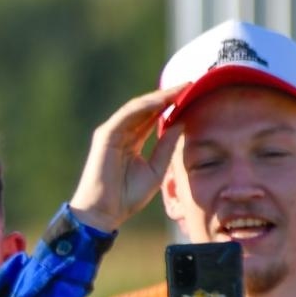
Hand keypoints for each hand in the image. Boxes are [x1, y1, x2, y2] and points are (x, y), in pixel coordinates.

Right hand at [68, 85, 187, 233]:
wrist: (104, 212)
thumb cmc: (126, 197)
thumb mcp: (156, 169)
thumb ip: (167, 146)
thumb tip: (181, 123)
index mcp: (131, 142)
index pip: (152, 118)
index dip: (171, 107)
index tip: (192, 96)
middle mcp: (121, 134)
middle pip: (146, 109)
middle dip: (168, 96)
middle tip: (190, 84)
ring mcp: (112, 132)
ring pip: (138, 108)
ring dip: (160, 97)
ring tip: (181, 88)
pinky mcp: (106, 135)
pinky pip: (128, 114)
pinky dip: (146, 105)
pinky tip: (164, 99)